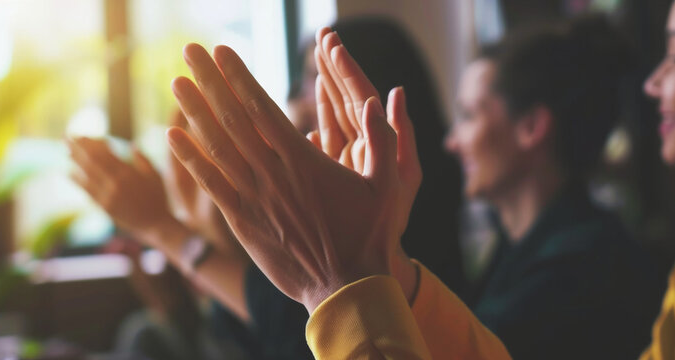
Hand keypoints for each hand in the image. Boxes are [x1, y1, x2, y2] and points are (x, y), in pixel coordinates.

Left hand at [68, 137, 176, 244]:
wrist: (156, 225)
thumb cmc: (159, 199)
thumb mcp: (155, 176)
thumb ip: (143, 160)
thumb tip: (132, 146)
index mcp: (129, 173)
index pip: (105, 154)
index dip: (91, 144)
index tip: (82, 136)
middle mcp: (116, 183)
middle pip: (92, 161)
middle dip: (78, 148)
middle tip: (67, 137)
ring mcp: (108, 196)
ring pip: (87, 175)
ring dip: (75, 162)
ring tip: (66, 151)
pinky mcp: (105, 207)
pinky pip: (88, 192)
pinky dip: (77, 181)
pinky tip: (69, 173)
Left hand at [167, 43, 419, 312]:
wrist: (345, 288)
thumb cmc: (370, 236)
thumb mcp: (389, 184)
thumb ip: (382, 140)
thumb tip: (381, 99)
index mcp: (303, 160)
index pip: (262, 108)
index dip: (239, 77)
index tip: (222, 52)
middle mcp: (272, 174)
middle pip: (233, 118)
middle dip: (209, 81)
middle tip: (190, 50)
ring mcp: (254, 199)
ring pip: (216, 147)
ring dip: (194, 112)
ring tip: (176, 83)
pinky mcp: (242, 223)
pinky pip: (211, 185)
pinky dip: (191, 160)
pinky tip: (173, 137)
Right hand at [312, 28, 422, 263]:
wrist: (369, 258)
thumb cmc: (389, 222)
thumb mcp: (402, 179)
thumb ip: (399, 136)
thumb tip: (395, 92)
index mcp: (378, 141)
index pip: (360, 95)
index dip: (347, 69)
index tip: (332, 44)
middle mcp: (360, 144)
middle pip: (344, 97)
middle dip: (333, 66)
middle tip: (321, 37)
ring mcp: (341, 157)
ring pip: (330, 114)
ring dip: (322, 86)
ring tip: (313, 57)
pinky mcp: (325, 173)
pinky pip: (316, 140)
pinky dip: (309, 120)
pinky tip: (297, 104)